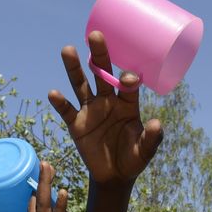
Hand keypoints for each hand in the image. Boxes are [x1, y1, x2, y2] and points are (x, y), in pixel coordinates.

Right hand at [49, 31, 162, 184]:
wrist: (114, 176)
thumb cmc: (133, 159)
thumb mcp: (145, 151)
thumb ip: (152, 139)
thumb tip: (158, 123)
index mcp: (127, 103)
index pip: (127, 85)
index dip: (128, 79)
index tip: (128, 78)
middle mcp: (108, 101)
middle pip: (102, 74)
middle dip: (99, 56)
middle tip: (96, 35)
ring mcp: (90, 110)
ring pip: (80, 85)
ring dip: (74, 68)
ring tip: (68, 50)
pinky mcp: (76, 124)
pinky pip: (67, 110)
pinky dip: (60, 103)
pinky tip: (54, 94)